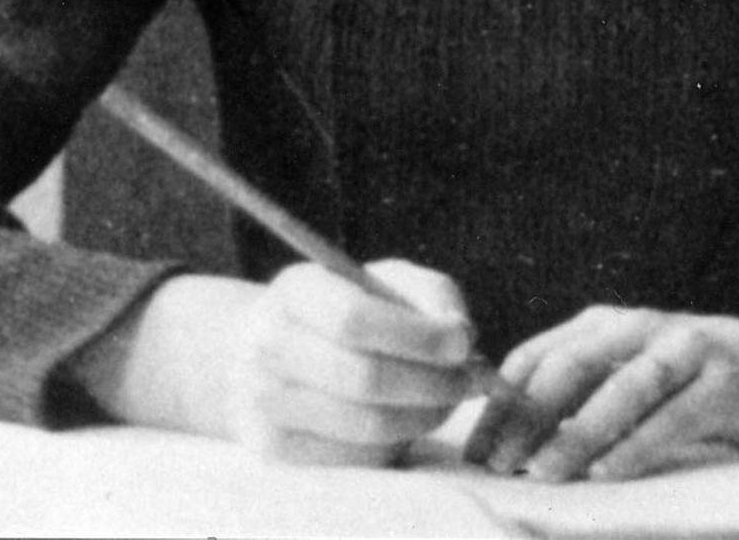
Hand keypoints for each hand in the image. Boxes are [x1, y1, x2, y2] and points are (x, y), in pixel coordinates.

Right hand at [219, 260, 477, 466]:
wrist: (268, 351)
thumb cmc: (346, 308)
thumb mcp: (385, 281)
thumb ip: (431, 295)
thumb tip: (462, 338)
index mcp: (295, 291)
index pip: (354, 319)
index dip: (417, 336)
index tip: (463, 343)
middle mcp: (269, 346)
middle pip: (364, 379)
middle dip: (434, 383)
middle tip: (473, 380)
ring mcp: (266, 402)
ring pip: (367, 425)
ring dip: (426, 415)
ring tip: (450, 398)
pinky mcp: (277, 448)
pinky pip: (358, 457)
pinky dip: (399, 441)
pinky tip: (412, 418)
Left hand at [464, 305, 738, 482]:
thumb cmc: (699, 382)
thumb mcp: (632, 375)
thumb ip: (582, 393)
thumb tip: (513, 439)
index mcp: (606, 324)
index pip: (535, 357)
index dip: (500, 403)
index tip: (475, 450)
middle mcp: (639, 326)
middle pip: (568, 366)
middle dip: (527, 417)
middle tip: (500, 464)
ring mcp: (683, 348)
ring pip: (619, 387)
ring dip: (575, 432)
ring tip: (543, 471)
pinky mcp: (722, 378)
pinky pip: (672, 415)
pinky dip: (636, 445)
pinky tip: (608, 473)